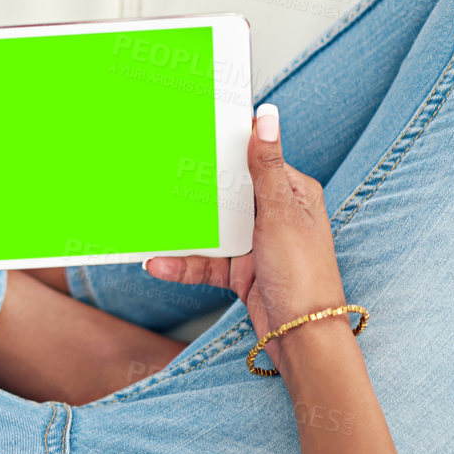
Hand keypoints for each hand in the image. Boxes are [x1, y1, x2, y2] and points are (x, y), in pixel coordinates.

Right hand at [144, 104, 346, 371]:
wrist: (301, 336)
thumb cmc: (304, 273)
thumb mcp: (281, 212)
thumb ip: (266, 166)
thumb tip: (266, 116)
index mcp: (292, 192)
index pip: (256, 159)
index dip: (226, 147)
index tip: (195, 131)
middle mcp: (273, 215)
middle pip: (227, 193)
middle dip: (194, 188)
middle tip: (159, 173)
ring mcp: (255, 244)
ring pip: (210, 228)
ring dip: (181, 230)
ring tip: (149, 223)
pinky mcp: (239, 272)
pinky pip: (204, 262)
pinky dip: (181, 264)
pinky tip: (157, 263)